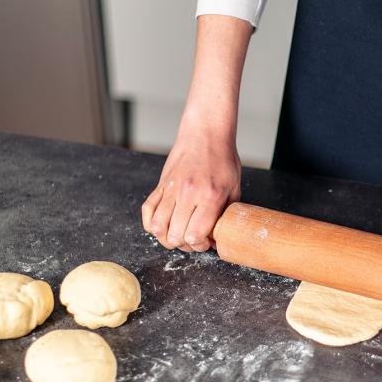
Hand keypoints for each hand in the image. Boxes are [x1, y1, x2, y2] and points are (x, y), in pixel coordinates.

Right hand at [142, 135, 240, 251]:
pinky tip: (163, 225)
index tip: (206, 242)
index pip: (195, 235)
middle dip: (185, 245)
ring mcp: (170, 190)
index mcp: (209, 197)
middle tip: (194, 240)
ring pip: (158, 227)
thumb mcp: (234, 189)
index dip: (200, 246)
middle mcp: (187, 195)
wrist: (205, 135)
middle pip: (175, 236)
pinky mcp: (160, 185)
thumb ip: (226, 214)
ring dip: (166, 238)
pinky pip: (147, 211)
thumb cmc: (223, 161)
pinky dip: (151, 224)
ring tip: (177, 236)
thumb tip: (218, 238)